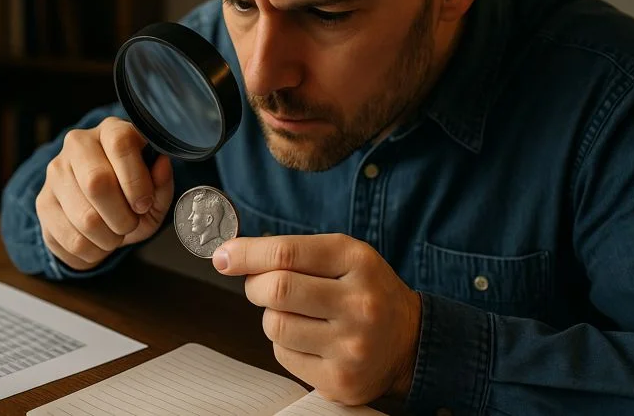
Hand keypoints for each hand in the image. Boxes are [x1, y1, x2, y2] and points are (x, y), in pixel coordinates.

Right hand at [36, 117, 173, 270]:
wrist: (101, 209)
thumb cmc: (133, 195)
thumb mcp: (155, 191)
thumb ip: (162, 182)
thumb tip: (162, 164)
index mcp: (111, 131)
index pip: (120, 145)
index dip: (136, 181)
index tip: (143, 204)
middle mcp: (78, 145)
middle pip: (96, 182)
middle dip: (122, 216)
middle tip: (130, 224)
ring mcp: (55, 172)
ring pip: (84, 218)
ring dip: (109, 239)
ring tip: (115, 235)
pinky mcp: (43, 202)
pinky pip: (70, 239)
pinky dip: (93, 252)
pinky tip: (98, 242)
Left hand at [212, 234, 420, 405]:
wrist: (409, 342)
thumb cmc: (364, 291)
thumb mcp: (343, 257)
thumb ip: (292, 252)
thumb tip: (230, 256)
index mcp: (358, 262)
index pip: (287, 253)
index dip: (246, 253)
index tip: (224, 256)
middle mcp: (359, 303)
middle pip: (276, 289)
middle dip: (255, 286)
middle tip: (260, 286)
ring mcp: (351, 346)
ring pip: (275, 325)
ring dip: (271, 316)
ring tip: (295, 313)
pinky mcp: (340, 380)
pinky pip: (284, 355)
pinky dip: (285, 344)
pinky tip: (309, 338)